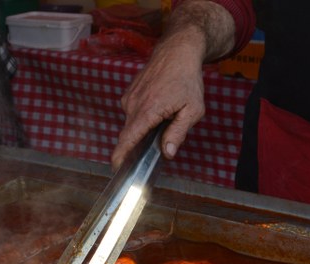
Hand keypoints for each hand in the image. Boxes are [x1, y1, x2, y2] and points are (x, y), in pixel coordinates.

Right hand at [110, 0, 235, 171]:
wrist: (177, 50)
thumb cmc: (187, 79)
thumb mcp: (192, 110)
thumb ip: (178, 133)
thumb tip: (167, 153)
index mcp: (148, 110)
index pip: (128, 138)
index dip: (120, 155)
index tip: (116, 167)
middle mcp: (133, 104)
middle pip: (129, 134)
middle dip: (138, 145)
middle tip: (155, 147)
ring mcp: (130, 98)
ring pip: (132, 124)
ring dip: (144, 128)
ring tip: (164, 118)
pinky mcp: (129, 93)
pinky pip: (133, 113)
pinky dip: (143, 118)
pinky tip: (159, 109)